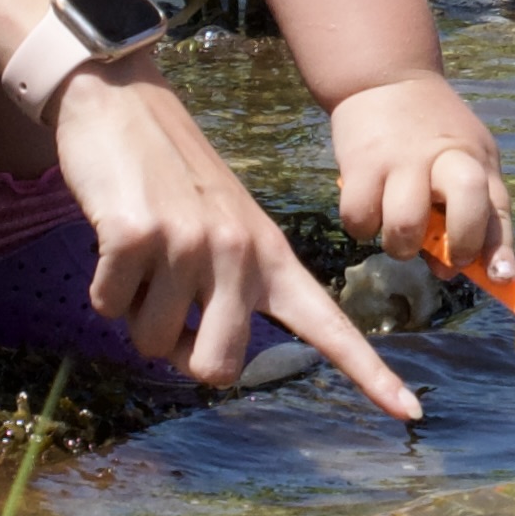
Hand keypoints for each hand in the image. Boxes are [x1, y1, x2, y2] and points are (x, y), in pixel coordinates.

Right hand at [44, 62, 419, 418]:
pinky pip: (109, 307)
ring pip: (154, 342)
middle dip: (183, 355)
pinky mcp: (136, 236)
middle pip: (219, 369)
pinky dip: (103, 288)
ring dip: (134, 312)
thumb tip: (201, 362)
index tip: (411, 416)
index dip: (369, 374)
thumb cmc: (171, 175)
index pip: (329, 325)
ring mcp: (189, 244)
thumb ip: (229, 290)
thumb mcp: (226, 224)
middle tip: (166, 308)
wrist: (122, 100)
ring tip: (142, 254)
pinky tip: (112, 238)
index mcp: (271, 255)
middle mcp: (239, 253)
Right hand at [327, 70, 512, 282]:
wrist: (384, 78)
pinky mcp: (360, 163)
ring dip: (400, 246)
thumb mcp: (464, 160)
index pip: (498, 209)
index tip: (500, 279)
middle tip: (442, 255)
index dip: (500, 250)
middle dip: (457, 245)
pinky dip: (362, 228)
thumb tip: (447, 270)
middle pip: (466, 204)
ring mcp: (400, 160)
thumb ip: (466, 213)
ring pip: (404, 228)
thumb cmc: (431, 133)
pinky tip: (368, 210)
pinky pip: (359, 220)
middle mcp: (444, 158)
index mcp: (476, 160)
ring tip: (396, 229)